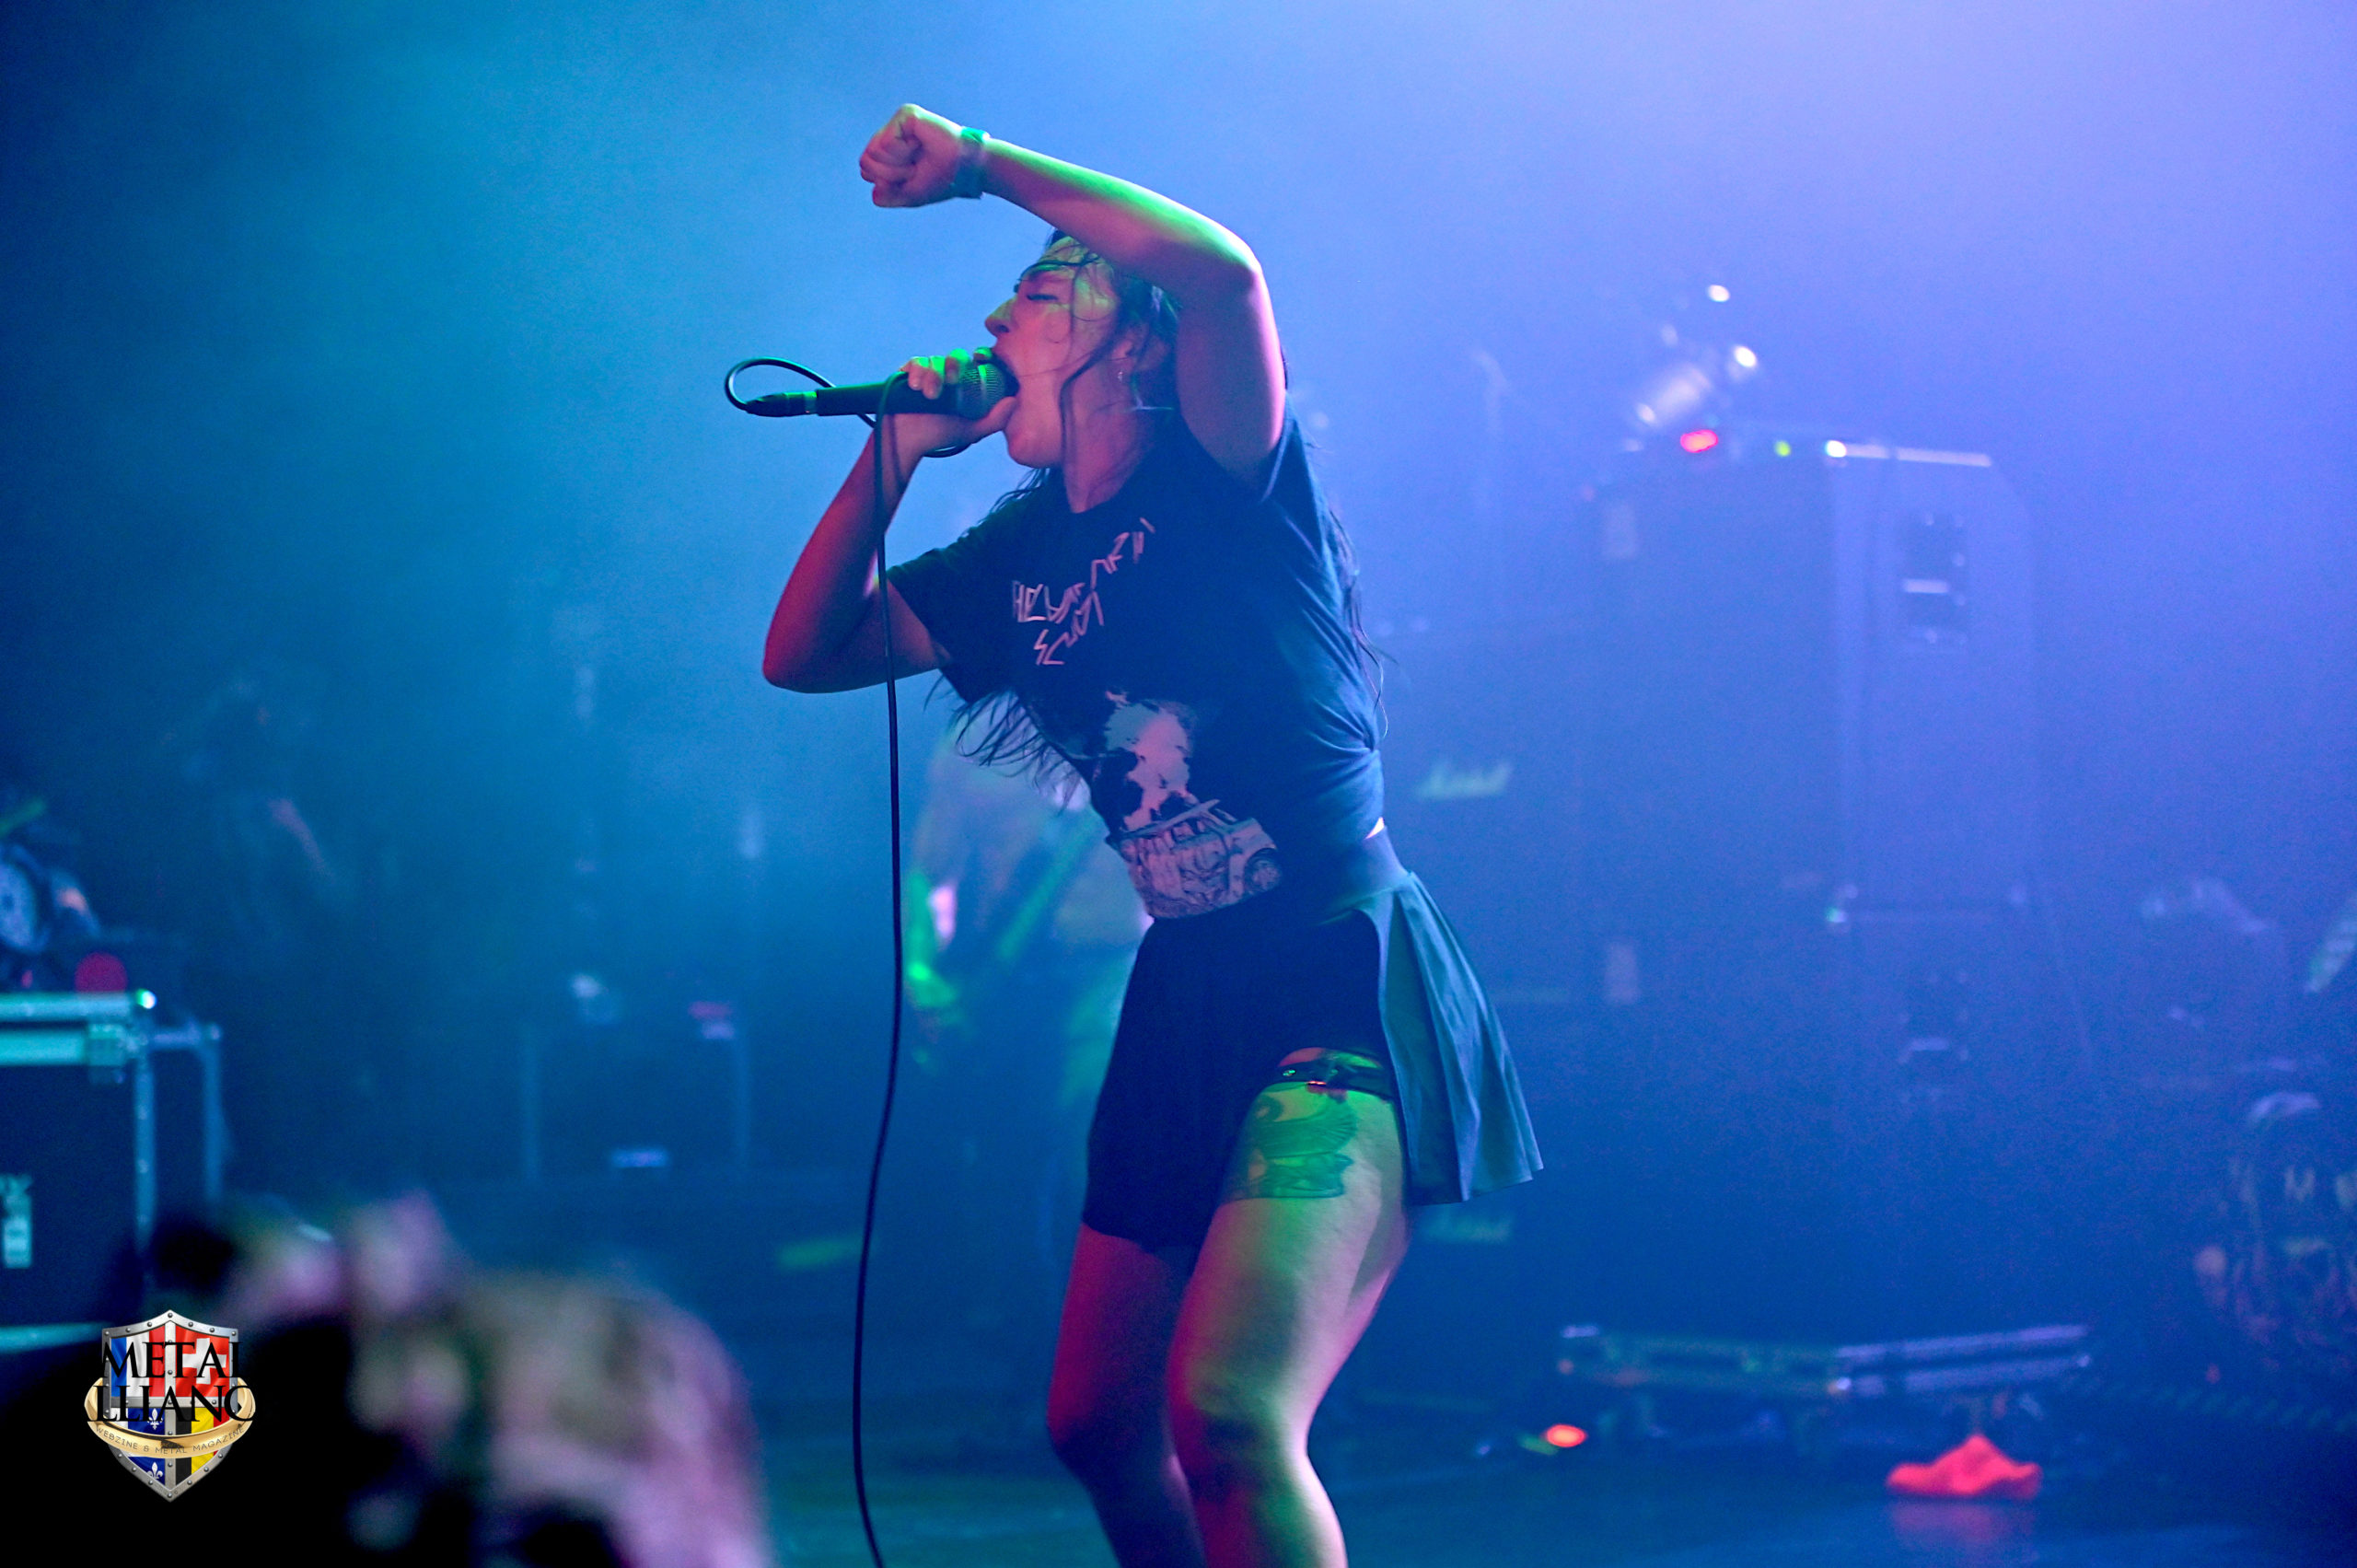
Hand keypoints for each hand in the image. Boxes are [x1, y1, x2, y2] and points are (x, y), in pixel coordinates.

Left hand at [859, 104, 969, 207]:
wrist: (966, 169)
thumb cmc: (944, 179)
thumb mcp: (912, 195)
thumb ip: (890, 196)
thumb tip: (874, 194)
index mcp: (891, 151)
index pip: (866, 169)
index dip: (886, 182)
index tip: (910, 178)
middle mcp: (892, 134)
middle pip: (866, 161)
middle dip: (889, 175)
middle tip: (914, 169)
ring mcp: (897, 123)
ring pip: (872, 152)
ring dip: (897, 165)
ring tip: (917, 157)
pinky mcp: (905, 115)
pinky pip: (886, 142)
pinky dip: (901, 153)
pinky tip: (919, 146)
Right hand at [881, 347, 1014, 461]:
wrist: (908, 441)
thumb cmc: (940, 435)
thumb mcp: (971, 430)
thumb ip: (994, 420)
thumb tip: (1013, 400)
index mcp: (967, 383)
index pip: (978, 361)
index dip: (983, 354)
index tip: (981, 357)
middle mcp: (949, 373)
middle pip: (957, 356)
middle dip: (955, 364)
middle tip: (953, 381)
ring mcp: (929, 371)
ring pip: (936, 359)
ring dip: (933, 375)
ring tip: (930, 396)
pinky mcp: (910, 372)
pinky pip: (916, 362)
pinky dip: (917, 371)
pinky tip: (916, 386)